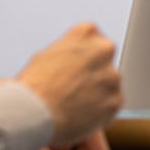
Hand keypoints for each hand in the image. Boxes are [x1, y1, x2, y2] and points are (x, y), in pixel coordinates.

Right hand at [18, 23, 123, 149]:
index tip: (73, 68)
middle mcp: (105, 49)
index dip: (82, 57)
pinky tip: (80, 116)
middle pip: (103, 63)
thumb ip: (68, 52)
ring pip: (108, 85)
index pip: (93, 38)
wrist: (33, 113)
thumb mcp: (46, 55)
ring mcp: (112, 76)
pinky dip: (100, 112)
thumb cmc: (33, 86)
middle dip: (92, 74)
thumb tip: (73, 60)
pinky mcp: (116, 100)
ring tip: (72, 106)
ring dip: (97, 94)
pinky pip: (110, 106)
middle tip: (72, 89)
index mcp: (87, 32)